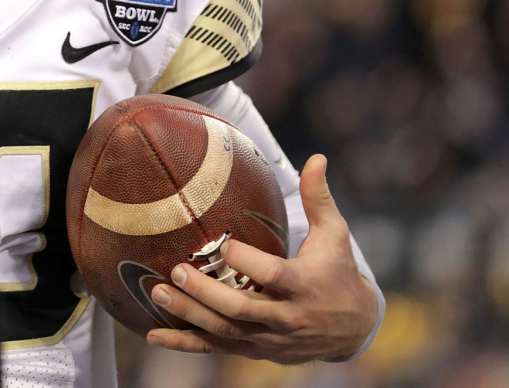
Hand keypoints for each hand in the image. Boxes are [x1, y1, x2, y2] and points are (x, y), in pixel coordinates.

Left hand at [146, 154, 377, 362]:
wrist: (353, 327)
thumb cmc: (338, 270)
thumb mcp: (335, 234)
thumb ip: (318, 197)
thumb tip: (316, 157)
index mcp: (304, 285)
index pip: (272, 277)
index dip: (248, 262)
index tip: (224, 244)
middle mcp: (286, 317)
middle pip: (241, 310)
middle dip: (206, 292)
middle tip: (177, 270)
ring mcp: (269, 338)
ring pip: (224, 332)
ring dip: (189, 313)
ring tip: (159, 292)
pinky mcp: (256, 350)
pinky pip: (216, 348)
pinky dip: (185, 344)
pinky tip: (155, 335)